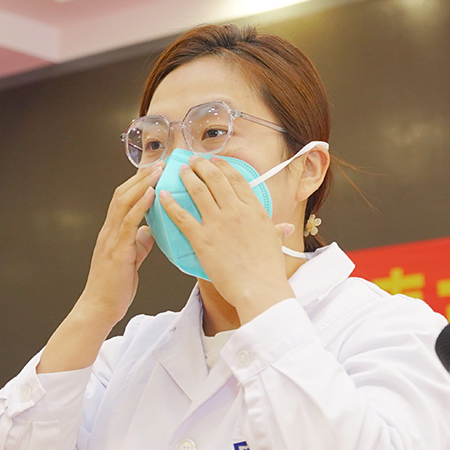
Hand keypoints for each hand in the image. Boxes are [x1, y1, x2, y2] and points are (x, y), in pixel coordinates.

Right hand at [80, 162, 162, 325]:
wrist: (99, 308)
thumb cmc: (114, 288)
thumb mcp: (130, 260)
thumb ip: (138, 244)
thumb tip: (149, 231)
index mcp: (112, 233)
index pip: (123, 199)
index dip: (137, 183)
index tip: (153, 170)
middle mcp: (109, 231)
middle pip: (122, 194)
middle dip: (141, 177)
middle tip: (159, 163)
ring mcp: (111, 239)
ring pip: (124, 202)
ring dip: (142, 184)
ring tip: (158, 171)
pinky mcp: (117, 250)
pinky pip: (129, 222)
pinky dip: (140, 205)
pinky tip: (152, 194)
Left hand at [159, 155, 294, 320]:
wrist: (260, 289)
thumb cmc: (269, 269)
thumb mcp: (275, 243)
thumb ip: (277, 230)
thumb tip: (286, 227)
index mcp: (254, 209)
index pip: (236, 179)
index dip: (223, 166)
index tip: (214, 161)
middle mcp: (235, 211)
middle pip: (215, 178)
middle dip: (202, 165)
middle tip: (193, 161)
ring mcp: (218, 223)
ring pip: (198, 191)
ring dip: (187, 177)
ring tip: (179, 171)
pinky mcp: (202, 239)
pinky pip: (182, 216)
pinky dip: (170, 203)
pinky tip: (163, 195)